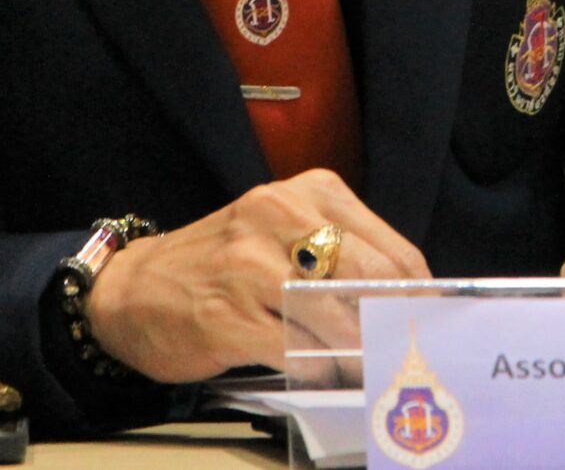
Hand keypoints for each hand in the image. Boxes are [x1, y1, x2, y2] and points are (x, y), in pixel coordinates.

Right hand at [84, 168, 430, 383]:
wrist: (133, 289)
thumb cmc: (223, 264)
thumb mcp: (285, 233)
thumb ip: (343, 255)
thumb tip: (409, 303)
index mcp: (309, 192)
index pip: (393, 251)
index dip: (420, 298)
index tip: (431, 326)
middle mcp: (280, 217)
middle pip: (371, 280)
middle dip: (393, 326)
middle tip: (401, 354)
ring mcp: (250, 265)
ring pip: (337, 319)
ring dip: (356, 355)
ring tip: (362, 369)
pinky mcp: (227, 314)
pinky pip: (296, 352)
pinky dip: (317, 370)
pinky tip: (320, 373)